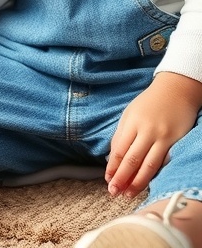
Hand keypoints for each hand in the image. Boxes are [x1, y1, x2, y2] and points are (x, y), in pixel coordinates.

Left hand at [106, 73, 201, 197]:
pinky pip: (163, 163)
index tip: (107, 180)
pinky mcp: (175, 142)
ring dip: (137, 183)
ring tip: (129, 194)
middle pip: (131, 160)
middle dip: (121, 179)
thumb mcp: (130, 113)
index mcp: (132, 122)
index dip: (112, 168)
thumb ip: (122, 134)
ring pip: (148, 166)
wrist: (176, 89)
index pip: (119, 150)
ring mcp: (162, 137)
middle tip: (114, 192)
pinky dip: (154, 175)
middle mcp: (146, 130)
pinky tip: (148, 183)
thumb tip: (113, 158)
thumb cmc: (150, 102)